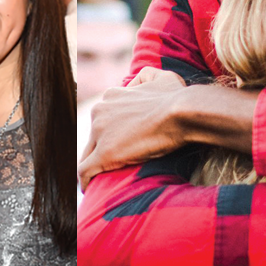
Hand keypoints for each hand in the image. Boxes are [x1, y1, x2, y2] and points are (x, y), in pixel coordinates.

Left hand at [79, 67, 187, 188]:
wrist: (181, 113)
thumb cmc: (176, 97)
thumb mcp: (162, 76)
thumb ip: (146, 76)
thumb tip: (138, 83)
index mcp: (110, 96)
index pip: (102, 118)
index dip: (108, 133)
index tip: (118, 143)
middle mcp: (99, 111)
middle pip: (93, 136)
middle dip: (100, 149)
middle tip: (112, 164)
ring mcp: (99, 133)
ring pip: (87, 154)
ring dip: (92, 166)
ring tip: (98, 180)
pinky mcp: (104, 154)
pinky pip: (84, 170)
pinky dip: (84, 181)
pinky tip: (88, 188)